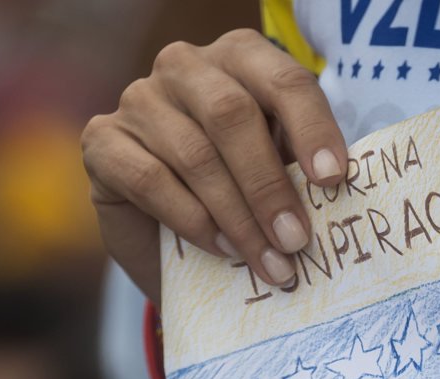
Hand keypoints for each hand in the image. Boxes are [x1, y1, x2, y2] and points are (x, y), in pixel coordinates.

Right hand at [81, 29, 347, 302]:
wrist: (172, 240)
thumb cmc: (241, 195)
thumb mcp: (280, 173)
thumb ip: (301, 169)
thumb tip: (338, 192)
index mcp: (241, 57)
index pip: (284, 81)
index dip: (312, 129)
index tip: (334, 180)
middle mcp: (185, 67)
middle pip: (232, 115)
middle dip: (269, 185)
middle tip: (296, 239)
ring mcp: (138, 99)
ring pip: (194, 154)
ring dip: (238, 217)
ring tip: (268, 260)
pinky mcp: (102, 141)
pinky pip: (149, 179)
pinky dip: (192, 219)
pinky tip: (220, 248)